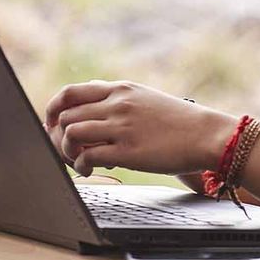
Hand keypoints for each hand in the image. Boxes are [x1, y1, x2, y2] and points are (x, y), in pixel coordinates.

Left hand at [44, 80, 237, 176]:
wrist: (208, 135)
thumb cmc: (177, 121)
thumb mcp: (144, 97)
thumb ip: (116, 97)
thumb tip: (89, 101)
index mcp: (119, 89)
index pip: (70, 93)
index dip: (52, 110)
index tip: (51, 125)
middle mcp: (117, 103)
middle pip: (65, 116)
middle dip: (57, 136)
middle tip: (64, 151)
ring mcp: (122, 126)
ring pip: (71, 134)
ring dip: (66, 151)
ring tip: (77, 162)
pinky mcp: (128, 151)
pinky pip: (87, 156)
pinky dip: (81, 166)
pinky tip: (89, 170)